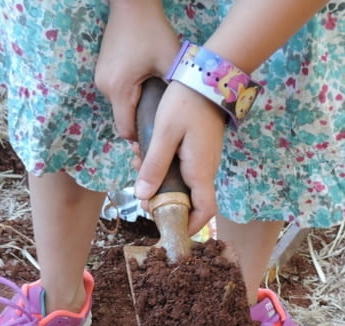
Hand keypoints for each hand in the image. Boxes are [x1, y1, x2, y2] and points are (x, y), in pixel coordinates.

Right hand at [94, 1, 180, 140]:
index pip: (126, 131)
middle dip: (142, 120)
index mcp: (119, 89)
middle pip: (123, 119)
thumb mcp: (170, 62)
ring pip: (121, 106)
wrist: (132, 5)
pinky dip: (131, 94)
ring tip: (156, 95)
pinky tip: (146, 83)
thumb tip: (183, 117)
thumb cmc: (152, 31)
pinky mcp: (103, 71)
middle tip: (163, 114)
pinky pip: (118, 93)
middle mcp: (104, 87)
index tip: (160, 134)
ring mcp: (101, 79)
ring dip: (137, 105)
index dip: (142, 136)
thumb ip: (174, 91)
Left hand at [133, 82, 225, 236]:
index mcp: (200, 171)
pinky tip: (146, 150)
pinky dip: (163, 164)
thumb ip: (154, 166)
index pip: (204, 211)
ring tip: (138, 160)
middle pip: (187, 200)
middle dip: (162, 199)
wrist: (206, 77)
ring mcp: (203, 159)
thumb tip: (143, 197)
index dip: (191, 226)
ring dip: (158, 178)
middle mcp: (205, 169)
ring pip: (181, 182)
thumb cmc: (186, 103)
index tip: (171, 228)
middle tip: (141, 190)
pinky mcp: (198, 149)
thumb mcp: (164, 135)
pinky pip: (181, 167)